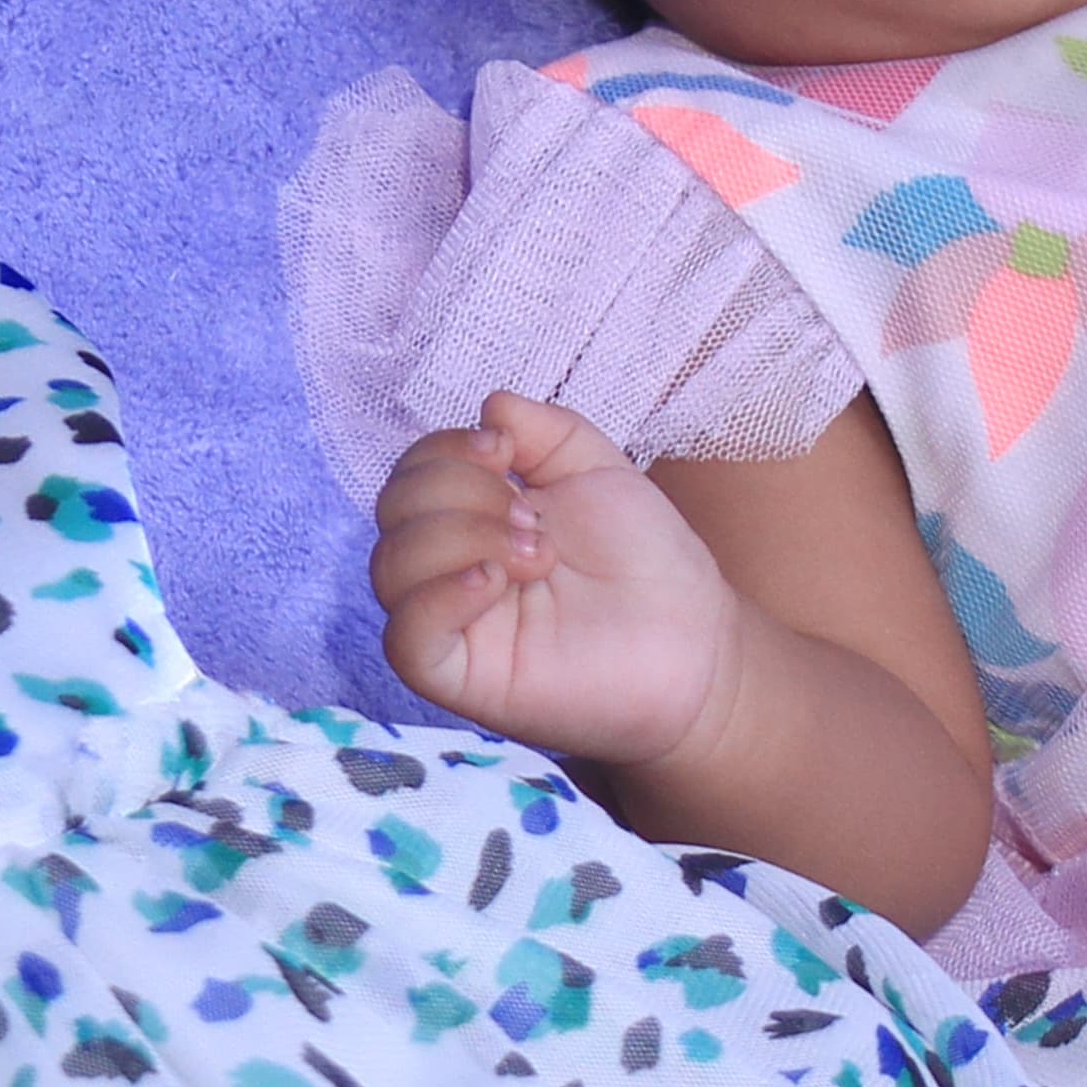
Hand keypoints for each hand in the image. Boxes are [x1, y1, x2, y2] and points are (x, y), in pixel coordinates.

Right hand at [368, 391, 741, 766]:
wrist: (695, 640)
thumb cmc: (646, 561)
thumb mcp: (598, 470)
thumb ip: (545, 431)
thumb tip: (490, 407)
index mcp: (473, 519)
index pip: (413, 473)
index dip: (444, 449)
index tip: (504, 451)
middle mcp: (451, 568)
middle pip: (394, 511)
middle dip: (462, 492)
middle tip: (535, 521)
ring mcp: (455, 624)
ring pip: (390, 569)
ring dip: (459, 538)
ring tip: (536, 555)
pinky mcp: (462, 678)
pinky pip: (405, 641)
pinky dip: (437, 600)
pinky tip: (492, 581)